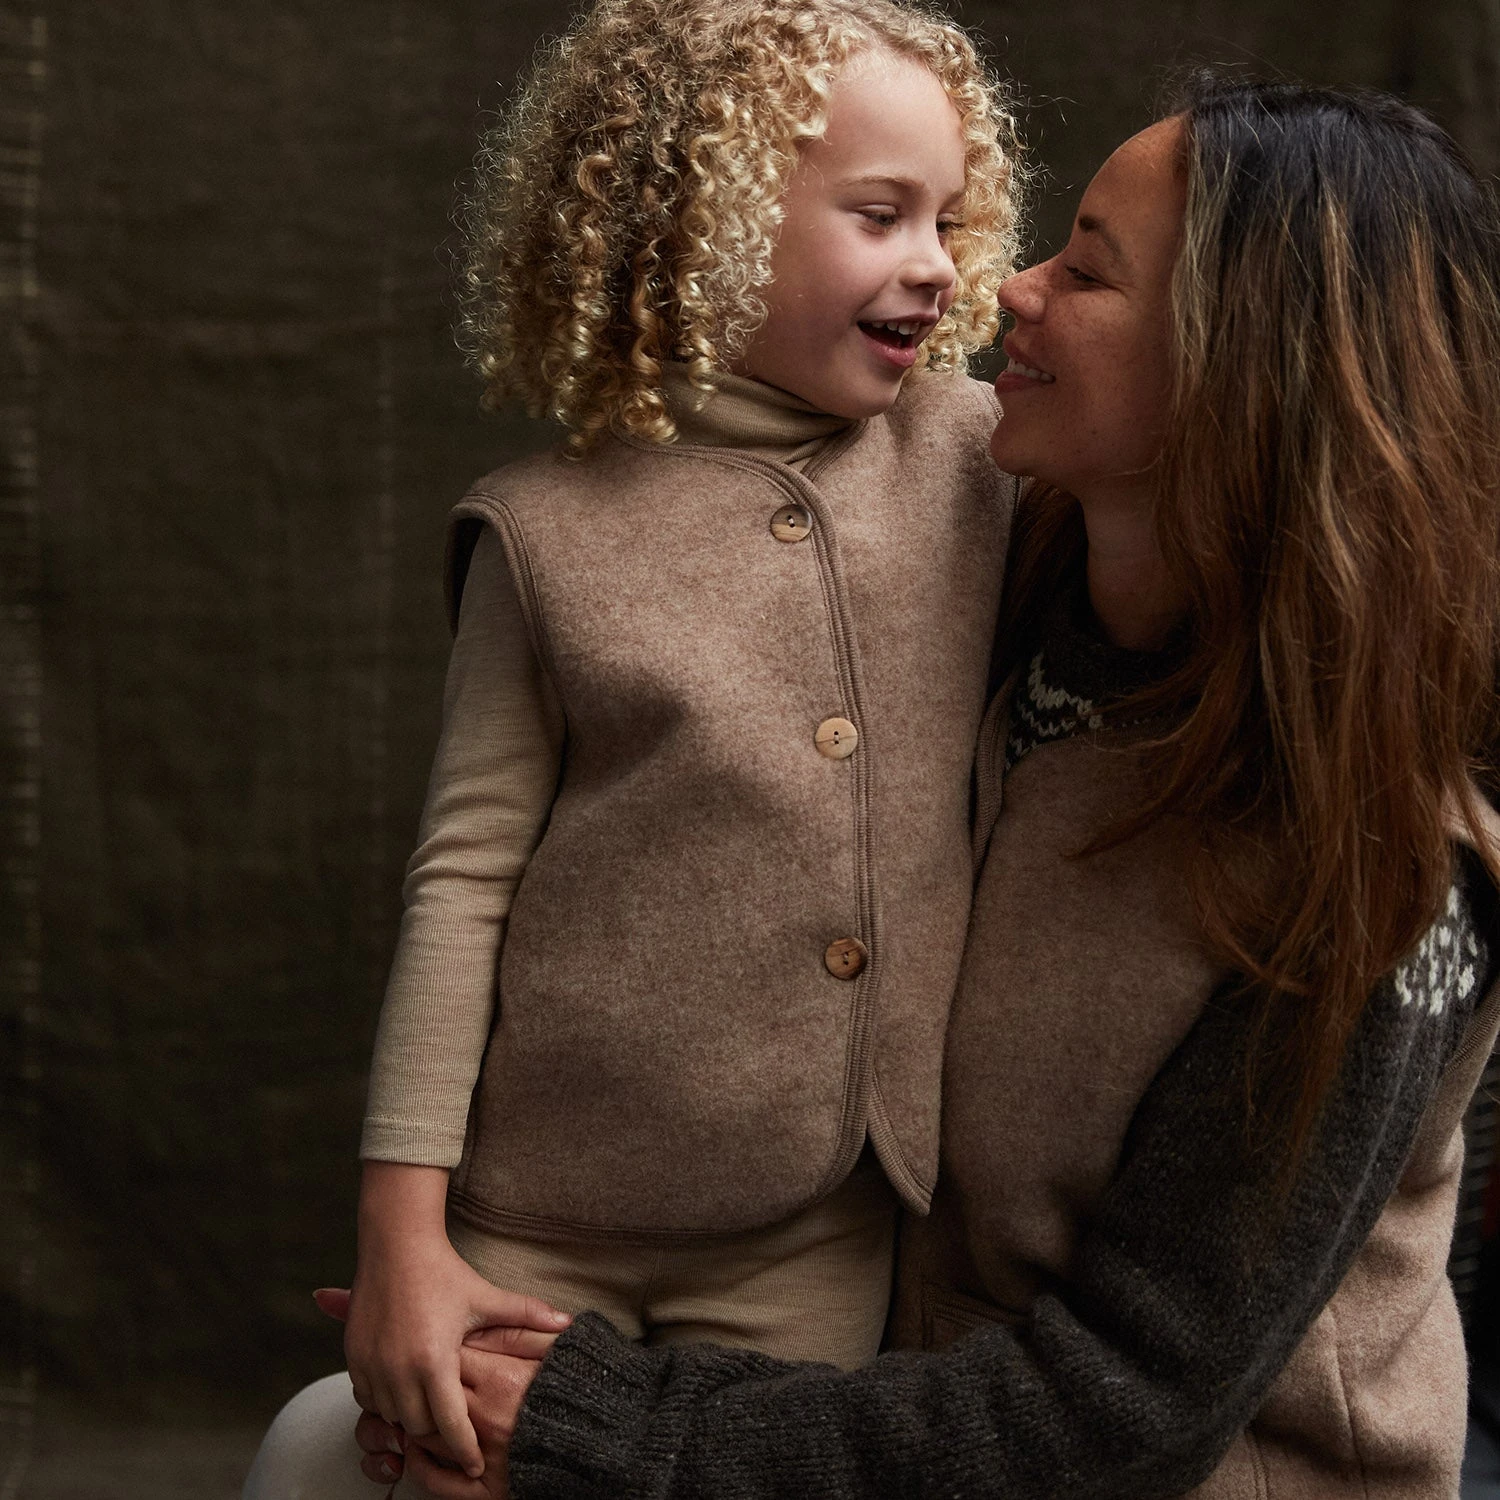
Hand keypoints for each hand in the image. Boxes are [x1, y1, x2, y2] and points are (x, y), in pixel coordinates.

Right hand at [341, 1163, 568, 1478]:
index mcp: (435, 1360)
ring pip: (392, 1418)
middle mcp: (400, 1370)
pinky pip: (368, 1398)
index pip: (451, 1426)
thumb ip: (524, 1315)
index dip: (465, 1450)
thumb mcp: (484, 1297)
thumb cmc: (442, 1271)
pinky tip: (404, 1388)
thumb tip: (567, 1321)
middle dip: (438, 1434)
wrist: (396, 1244)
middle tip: (454, 1433)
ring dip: (410, 1418)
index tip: (476, 1464)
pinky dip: (385, 1401)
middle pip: (420, 1429)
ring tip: (430, 1410)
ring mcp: (373, 1366)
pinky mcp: (354, 1358)